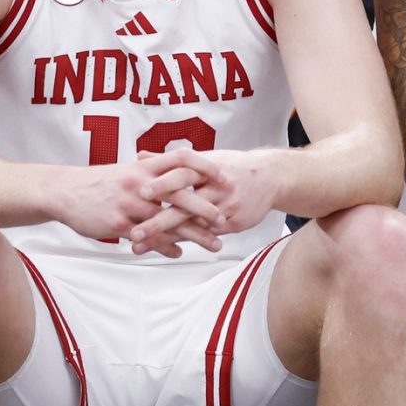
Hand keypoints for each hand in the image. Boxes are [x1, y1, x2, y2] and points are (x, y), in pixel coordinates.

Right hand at [53, 150, 222, 257]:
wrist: (65, 192)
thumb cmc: (100, 182)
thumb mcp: (128, 170)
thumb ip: (154, 172)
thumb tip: (182, 173)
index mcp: (144, 167)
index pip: (182, 158)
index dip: (206, 166)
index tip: (225, 178)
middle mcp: (140, 183)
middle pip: (181, 193)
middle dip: (207, 207)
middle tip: (225, 218)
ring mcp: (129, 204)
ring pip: (168, 220)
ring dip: (194, 234)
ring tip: (214, 244)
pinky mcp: (118, 223)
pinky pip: (148, 238)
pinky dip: (165, 246)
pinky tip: (178, 253)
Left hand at [122, 149, 279, 254]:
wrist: (270, 177)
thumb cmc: (232, 166)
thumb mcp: (205, 158)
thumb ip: (170, 161)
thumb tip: (140, 155)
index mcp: (205, 168)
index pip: (182, 173)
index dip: (162, 182)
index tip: (139, 191)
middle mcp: (215, 187)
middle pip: (185, 204)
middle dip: (159, 220)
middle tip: (135, 231)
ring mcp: (224, 207)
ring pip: (193, 225)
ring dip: (165, 238)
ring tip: (140, 247)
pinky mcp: (233, 223)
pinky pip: (207, 235)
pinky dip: (185, 242)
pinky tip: (167, 250)